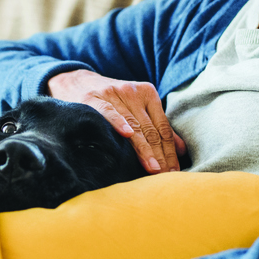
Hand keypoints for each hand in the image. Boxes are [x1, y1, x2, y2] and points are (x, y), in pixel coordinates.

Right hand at [47, 69, 186, 172]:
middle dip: (160, 155)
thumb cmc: (110, 100)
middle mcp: (133, 92)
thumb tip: (182, 150)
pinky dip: (118, 123)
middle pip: (151, 129)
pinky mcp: (94, 98)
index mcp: (148, 93)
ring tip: (153, 168)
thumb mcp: (136, 107)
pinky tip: (127, 135)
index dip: (170, 151)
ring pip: (134, 126)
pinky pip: (109, 112)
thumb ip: (158, 126)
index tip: (175, 171)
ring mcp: (114, 94)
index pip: (163, 127)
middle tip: (167, 176)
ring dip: (144, 149)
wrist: (75, 81)